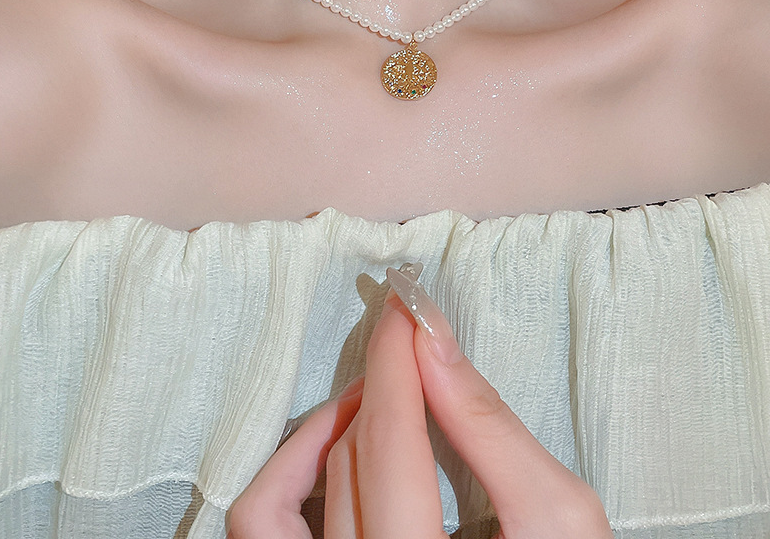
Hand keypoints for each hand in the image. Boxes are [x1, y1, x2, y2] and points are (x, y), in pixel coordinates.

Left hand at [228, 264, 612, 537]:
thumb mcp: (557, 519)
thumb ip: (491, 429)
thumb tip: (432, 344)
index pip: (388, 443)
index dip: (395, 361)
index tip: (405, 306)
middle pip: (349, 462)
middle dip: (380, 381)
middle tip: (405, 334)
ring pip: (284, 497)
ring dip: (329, 426)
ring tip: (377, 392)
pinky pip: (264, 526)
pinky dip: (288, 471)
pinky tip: (334, 442)